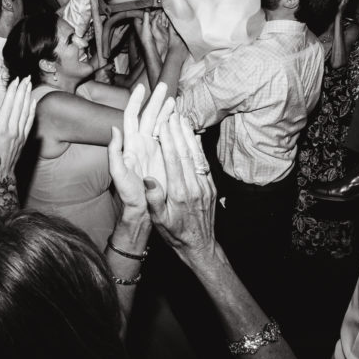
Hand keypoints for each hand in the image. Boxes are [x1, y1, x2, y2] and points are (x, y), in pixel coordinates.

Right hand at [0, 77, 36, 195]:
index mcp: (0, 128)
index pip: (9, 104)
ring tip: (29, 84)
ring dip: (27, 96)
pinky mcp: (24, 137)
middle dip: (22, 89)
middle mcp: (13, 129)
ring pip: (26, 111)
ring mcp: (20, 133)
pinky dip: (31, 109)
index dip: (12, 90)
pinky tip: (32, 101)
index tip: (15, 80)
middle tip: (25, 77)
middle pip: (19, 104)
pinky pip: (29, 121)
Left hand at [109, 82, 169, 215]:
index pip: (132, 117)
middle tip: (164, 86)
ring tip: (173, 98)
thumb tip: (114, 129)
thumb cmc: (129, 194)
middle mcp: (142, 143)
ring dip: (166, 110)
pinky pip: (168, 137)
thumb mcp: (118, 174)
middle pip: (148, 116)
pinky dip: (173, 125)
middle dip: (155, 100)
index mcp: (131, 145)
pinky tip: (179, 118)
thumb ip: (115, 152)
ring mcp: (153, 149)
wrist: (144, 209)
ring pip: (159, 124)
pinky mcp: (164, 156)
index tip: (141, 87)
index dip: (135, 101)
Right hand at [142, 101, 217, 263]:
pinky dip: (199, 148)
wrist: (200, 246)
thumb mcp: (160, 221)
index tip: (165, 123)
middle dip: (179, 131)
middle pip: (186, 153)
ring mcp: (205, 186)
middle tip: (173, 112)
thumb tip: (148, 179)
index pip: (174, 160)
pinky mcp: (211, 187)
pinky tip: (195, 137)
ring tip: (183, 119)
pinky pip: (204, 163)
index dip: (170, 139)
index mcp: (180, 193)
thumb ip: (155, 200)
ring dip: (190, 135)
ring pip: (197, 156)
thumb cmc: (175, 234)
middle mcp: (195, 186)